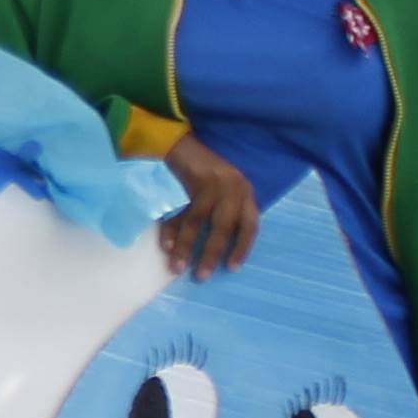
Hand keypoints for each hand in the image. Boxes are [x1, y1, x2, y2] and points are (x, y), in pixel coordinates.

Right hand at [155, 135, 259, 275]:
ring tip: (177, 267)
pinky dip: (171, 230)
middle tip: (201, 276)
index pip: (250, 225)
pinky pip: (179, 210)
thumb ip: (226, 212)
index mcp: (244, 192)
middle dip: (211, 253)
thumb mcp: (221, 190)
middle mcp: (233, 186)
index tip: (231, 268)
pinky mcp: (191, 178)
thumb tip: (218, 251)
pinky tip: (167, 246)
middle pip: (224, 226)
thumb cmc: (199, 171)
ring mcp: (212, 181)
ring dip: (186, 246)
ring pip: (198, 221)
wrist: (174, 142)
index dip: (242, 248)